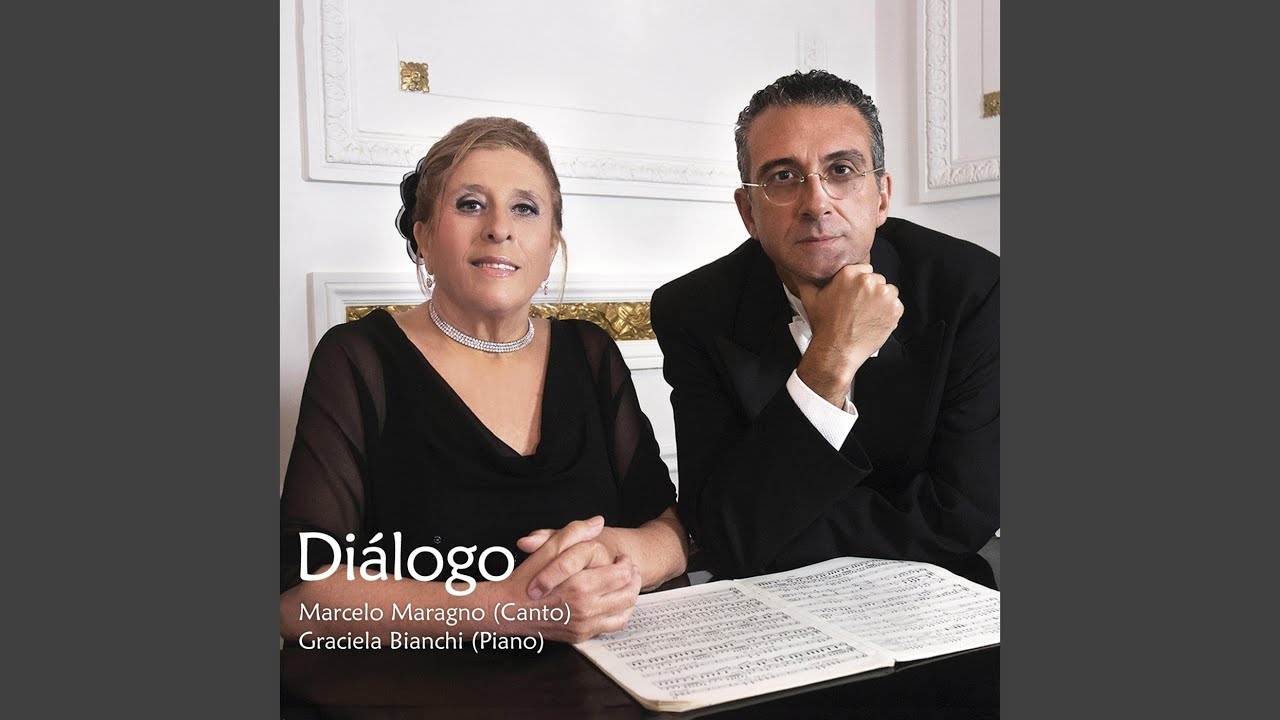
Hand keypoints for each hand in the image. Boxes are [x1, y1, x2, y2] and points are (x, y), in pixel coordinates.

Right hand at [501, 516, 640, 642]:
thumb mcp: (549, 548)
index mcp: (581, 586)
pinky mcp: (580, 636)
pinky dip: (618, 614)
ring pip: (625, 612)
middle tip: (627, 570)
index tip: (619, 558)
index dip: (626, 563)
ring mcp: (584, 626)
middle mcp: (586, 609)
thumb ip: (575, 532)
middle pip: (629, 593)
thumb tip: (597, 522)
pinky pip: (611, 627)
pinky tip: (612, 602)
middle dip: (633, 579)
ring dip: (629, 596)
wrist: (505, 610)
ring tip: (624, 585)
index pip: (623, 574)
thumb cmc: (525, 579)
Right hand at [794, 264, 902, 403]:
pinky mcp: (895, 309)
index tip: (856, 294)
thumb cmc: (825, 327)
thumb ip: (806, 281)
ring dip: (882, 301)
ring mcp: (883, 295)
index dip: (860, 283)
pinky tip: (875, 320)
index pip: (864, 268)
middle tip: (860, 307)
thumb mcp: (810, 299)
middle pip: (877, 280)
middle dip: (871, 291)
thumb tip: (800, 272)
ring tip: (868, 315)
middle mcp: (867, 282)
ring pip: (888, 291)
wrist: (837, 351)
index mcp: (849, 274)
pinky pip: (897, 305)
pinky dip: (889, 313)